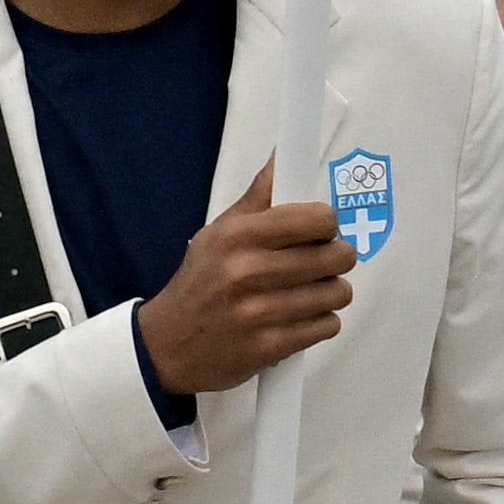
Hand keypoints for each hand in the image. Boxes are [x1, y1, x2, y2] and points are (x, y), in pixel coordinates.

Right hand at [132, 167, 350, 396]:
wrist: (167, 346)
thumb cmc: (201, 281)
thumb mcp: (220, 232)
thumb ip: (260, 196)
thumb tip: (285, 155)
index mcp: (239, 236)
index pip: (317, 219)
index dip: (327, 224)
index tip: (319, 232)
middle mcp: (248, 272)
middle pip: (337, 257)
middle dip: (336, 259)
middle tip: (320, 263)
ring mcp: (258, 313)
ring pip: (337, 293)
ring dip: (330, 293)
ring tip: (308, 292)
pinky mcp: (268, 347)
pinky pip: (327, 326)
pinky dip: (320, 322)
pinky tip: (298, 318)